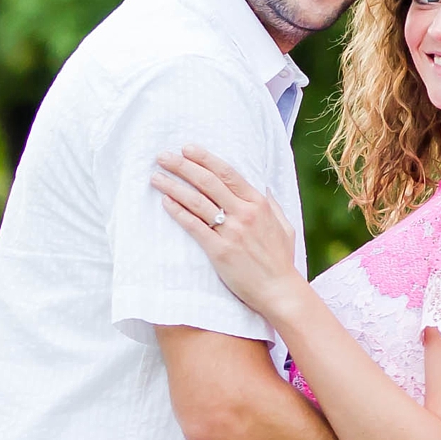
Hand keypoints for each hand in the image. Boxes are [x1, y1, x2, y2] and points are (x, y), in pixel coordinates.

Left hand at [152, 148, 306, 318]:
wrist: (279, 290)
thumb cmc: (281, 259)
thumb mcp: (284, 225)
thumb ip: (272, 204)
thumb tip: (262, 187)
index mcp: (259, 203)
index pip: (228, 174)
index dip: (205, 159)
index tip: (187, 149)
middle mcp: (245, 213)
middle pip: (208, 182)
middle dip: (184, 166)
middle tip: (163, 156)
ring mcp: (232, 232)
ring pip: (197, 202)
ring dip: (174, 187)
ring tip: (156, 177)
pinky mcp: (219, 251)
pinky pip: (194, 226)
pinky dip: (178, 212)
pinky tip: (165, 202)